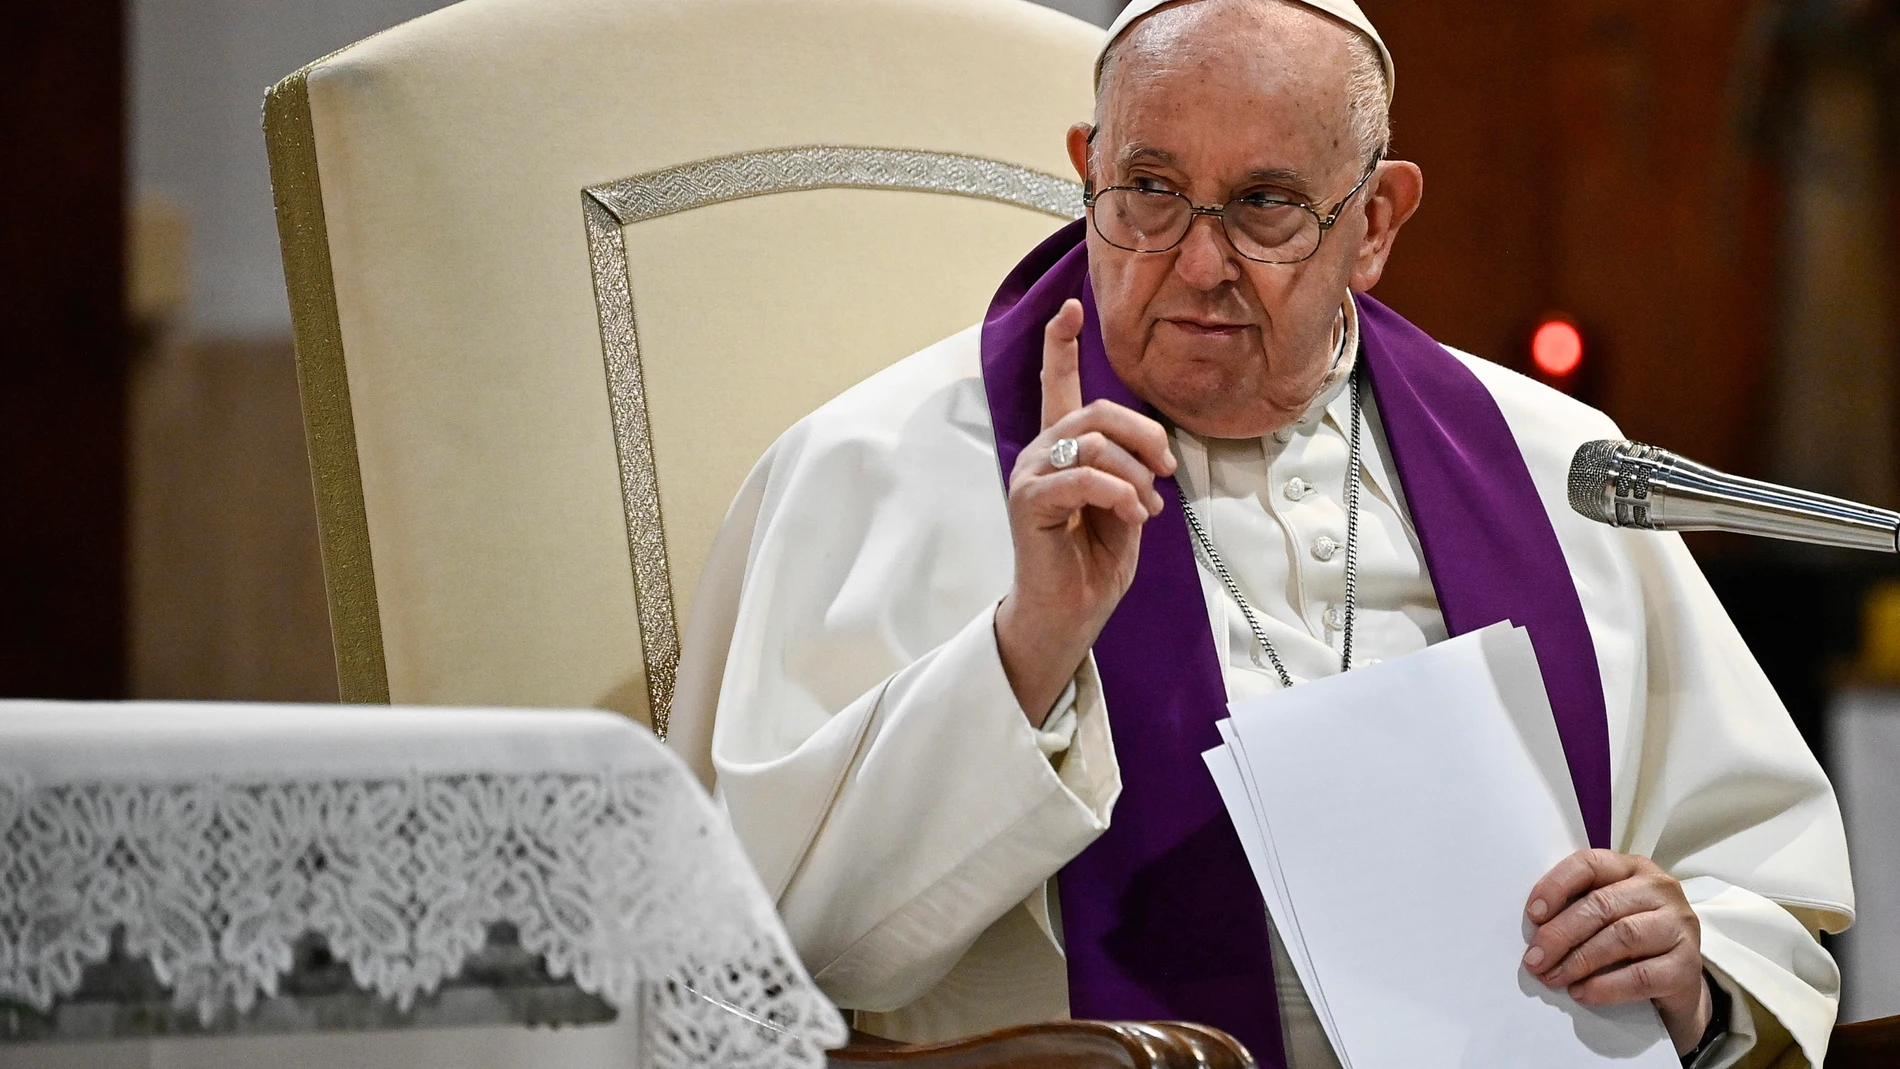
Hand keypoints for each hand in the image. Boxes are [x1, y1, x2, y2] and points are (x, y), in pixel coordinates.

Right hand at [995, 298, 1174, 724]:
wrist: (1069, 612)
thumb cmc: (1094, 561)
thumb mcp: (1126, 506)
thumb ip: (1129, 471)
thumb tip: (1147, 458)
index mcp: (1062, 449)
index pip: (1056, 384)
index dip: (1061, 343)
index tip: (1071, 306)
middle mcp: (1040, 453)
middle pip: (1095, 411)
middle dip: (1143, 433)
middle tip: (1168, 467)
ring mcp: (1030, 475)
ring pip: (1092, 441)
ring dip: (1135, 473)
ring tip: (1147, 507)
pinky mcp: (1029, 501)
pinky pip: (1083, 477)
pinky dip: (1119, 493)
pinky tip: (1134, 515)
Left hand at [1523, 849, 1710, 1054]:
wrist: (1676, 980)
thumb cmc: (1631, 939)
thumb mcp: (1606, 914)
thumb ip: (1578, 907)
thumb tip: (1533, 929)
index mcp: (1633, 868)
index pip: (1590, 864)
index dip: (1557, 886)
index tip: (1532, 914)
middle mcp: (1660, 889)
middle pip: (1602, 905)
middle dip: (1560, 934)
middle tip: (1535, 959)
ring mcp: (1680, 925)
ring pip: (1622, 936)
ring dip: (1579, 960)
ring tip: (1554, 976)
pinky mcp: (1689, 965)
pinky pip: (1641, 975)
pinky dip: (1606, 986)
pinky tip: (1582, 992)